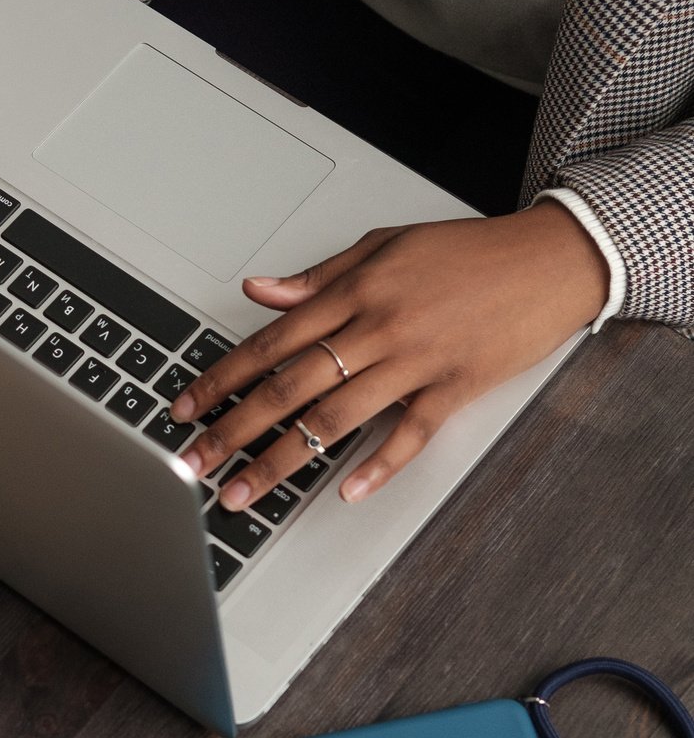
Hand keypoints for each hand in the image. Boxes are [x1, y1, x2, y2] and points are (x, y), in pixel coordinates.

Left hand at [170, 203, 608, 507]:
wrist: (550, 259)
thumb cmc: (467, 253)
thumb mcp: (384, 246)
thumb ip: (318, 276)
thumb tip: (260, 290)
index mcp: (355, 291)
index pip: (270, 342)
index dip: (222, 379)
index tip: (187, 407)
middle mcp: (378, 327)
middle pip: (289, 387)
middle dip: (233, 430)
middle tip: (194, 463)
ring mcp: (416, 361)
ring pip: (335, 419)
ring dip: (282, 460)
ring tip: (245, 491)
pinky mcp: (456, 387)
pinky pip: (409, 434)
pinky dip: (376, 466)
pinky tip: (343, 491)